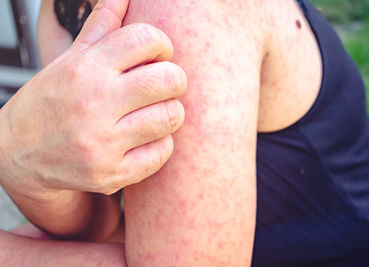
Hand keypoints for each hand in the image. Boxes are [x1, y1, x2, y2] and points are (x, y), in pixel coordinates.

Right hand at [0, 0, 185, 195]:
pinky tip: (144, 140)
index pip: (147, 39)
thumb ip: (101, 27)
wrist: (17, 154)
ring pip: (170, 117)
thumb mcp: (70, 60)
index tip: (158, 56)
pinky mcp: (110, 174)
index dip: (163, 44)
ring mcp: (102, 143)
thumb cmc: (50, 102)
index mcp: (85, 69)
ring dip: (170, 112)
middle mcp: (94, 103)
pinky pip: (162, 152)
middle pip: (170, 79)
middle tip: (163, 86)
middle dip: (175, 80)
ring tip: (154, 112)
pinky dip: (160, 143)